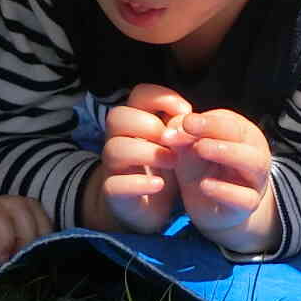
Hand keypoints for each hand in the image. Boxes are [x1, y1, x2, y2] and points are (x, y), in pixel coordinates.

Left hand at [0, 186, 49, 265]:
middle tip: (20, 263)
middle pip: (23, 208)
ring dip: (39, 230)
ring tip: (31, 258)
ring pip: (31, 208)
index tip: (0, 262)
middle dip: (30, 235)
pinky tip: (32, 250)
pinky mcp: (0, 217)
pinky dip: (39, 229)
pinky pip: (30, 214)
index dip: (6, 237)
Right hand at [98, 83, 191, 233]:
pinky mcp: (113, 191)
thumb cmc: (164, 167)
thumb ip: (181, 128)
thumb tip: (187, 117)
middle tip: (175, 142)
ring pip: (115, 149)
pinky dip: (139, 183)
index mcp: (136, 121)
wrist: (150, 206)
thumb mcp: (177, 144)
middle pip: (118, 117)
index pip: (139, 94)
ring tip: (173, 162)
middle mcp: (119, 138)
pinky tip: (159, 185)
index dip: (162, 98)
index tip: (186, 111)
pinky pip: (114, 184)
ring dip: (148, 153)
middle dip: (150, 125)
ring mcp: (113, 165)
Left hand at [171, 108, 278, 255]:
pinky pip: (246, 197)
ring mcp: (256, 179)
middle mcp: (254, 152)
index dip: (206, 121)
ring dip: (227, 152)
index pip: (228, 122)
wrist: (210, 207)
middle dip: (216, 130)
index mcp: (241, 133)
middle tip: (190, 129)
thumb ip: (182, 136)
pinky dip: (226, 191)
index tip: (185, 121)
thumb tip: (171, 128)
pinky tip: (205, 185)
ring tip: (200, 148)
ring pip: (253, 163)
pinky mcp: (250, 204)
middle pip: (244, 137)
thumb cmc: (201, 168)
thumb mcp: (189, 150)